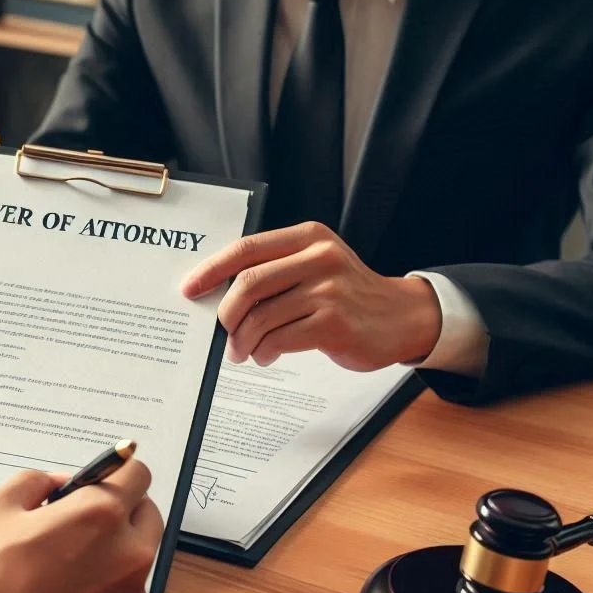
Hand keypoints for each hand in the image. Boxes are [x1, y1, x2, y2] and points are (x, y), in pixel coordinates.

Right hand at [0, 460, 162, 592]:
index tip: (101, 481)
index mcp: (101, 514)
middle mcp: (128, 553)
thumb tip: (58, 485)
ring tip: (68, 565)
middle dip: (120, 510)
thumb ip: (35, 482)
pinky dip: (108, 591)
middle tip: (81, 521)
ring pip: (139, 557)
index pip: (137, 473)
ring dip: (115, 551)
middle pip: (147, 514)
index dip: (115, 472)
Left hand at [182, 222, 441, 370]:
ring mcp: (329, 290)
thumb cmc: (349, 294)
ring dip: (243, 340)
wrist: (402, 317)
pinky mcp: (334, 323)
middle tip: (223, 333)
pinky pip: (279, 339)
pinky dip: (264, 351)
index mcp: (308, 237)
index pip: (246, 249)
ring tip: (243, 351)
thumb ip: (276, 270)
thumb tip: (219, 294)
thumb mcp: (317, 265)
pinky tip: (266, 355)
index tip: (190, 289)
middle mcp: (319, 258)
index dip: (212, 270)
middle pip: (248, 283)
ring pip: (261, 317)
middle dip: (226, 314)